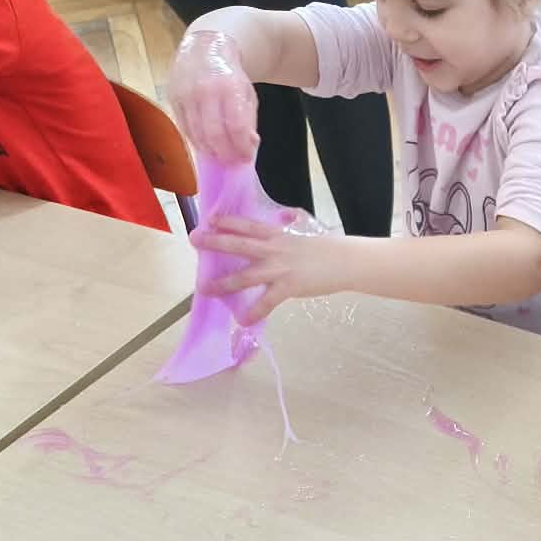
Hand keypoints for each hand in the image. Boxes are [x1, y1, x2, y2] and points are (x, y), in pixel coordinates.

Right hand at [168, 28, 258, 162]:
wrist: (204, 48)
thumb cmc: (230, 75)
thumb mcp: (247, 94)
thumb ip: (249, 120)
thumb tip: (248, 144)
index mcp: (229, 87)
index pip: (236, 126)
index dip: (241, 147)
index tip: (245, 158)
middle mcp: (205, 90)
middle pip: (214, 134)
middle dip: (225, 153)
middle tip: (231, 161)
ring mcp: (185, 93)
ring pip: (196, 133)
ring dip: (209, 150)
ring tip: (220, 155)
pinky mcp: (172, 97)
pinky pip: (184, 127)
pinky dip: (195, 140)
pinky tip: (205, 144)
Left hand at [193, 216, 345, 323]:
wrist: (346, 262)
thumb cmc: (328, 249)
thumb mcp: (306, 233)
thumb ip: (292, 227)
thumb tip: (286, 221)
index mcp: (277, 235)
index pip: (247, 225)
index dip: (227, 221)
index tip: (209, 219)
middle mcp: (274, 249)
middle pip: (239, 244)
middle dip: (215, 242)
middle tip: (194, 240)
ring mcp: (279, 269)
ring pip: (246, 275)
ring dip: (224, 283)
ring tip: (206, 288)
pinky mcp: (288, 287)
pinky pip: (267, 302)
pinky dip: (254, 312)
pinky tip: (243, 320)